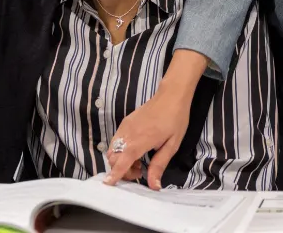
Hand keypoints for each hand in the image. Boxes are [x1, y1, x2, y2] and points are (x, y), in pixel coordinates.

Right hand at [103, 51, 207, 189]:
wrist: (171, 96)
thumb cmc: (175, 120)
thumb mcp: (171, 145)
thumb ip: (159, 166)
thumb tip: (153, 186)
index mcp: (140, 141)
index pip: (122, 161)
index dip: (115, 174)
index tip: (108, 184)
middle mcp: (128, 134)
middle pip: (113, 158)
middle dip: (121, 169)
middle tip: (139, 171)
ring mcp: (125, 127)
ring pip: (112, 149)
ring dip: (120, 160)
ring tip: (139, 162)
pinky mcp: (125, 122)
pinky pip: (116, 140)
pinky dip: (120, 150)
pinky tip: (136, 150)